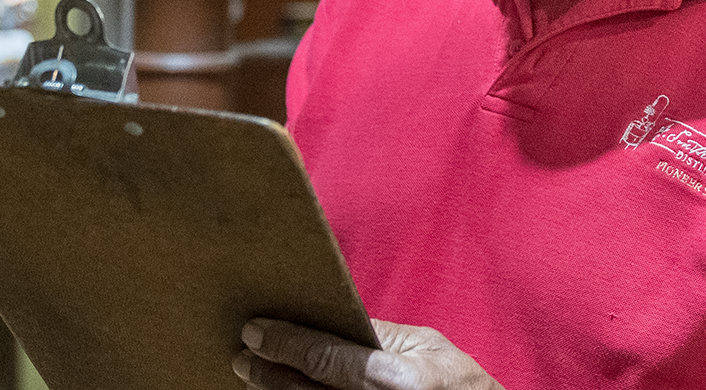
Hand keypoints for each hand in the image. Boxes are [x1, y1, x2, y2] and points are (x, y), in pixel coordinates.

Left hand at [231, 317, 504, 389]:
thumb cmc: (461, 385)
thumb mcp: (429, 348)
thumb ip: (380, 336)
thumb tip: (331, 321)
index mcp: (396, 380)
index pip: (326, 359)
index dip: (285, 344)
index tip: (254, 330)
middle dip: (270, 372)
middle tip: (243, 355)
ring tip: (255, 375)